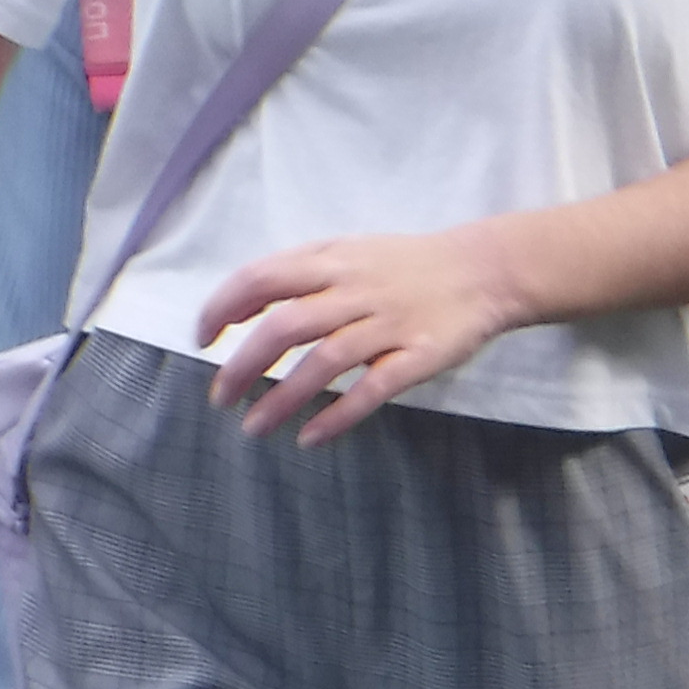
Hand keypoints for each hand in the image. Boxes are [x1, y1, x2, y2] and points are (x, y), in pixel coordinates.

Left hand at [194, 226, 523, 444]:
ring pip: (324, 362)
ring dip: (282, 399)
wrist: (485, 270)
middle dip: (243, 365)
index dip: (222, 308)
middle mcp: (355, 290)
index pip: (261, 278)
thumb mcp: (349, 251)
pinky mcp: (420, 356)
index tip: (203, 339)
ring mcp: (388, 324)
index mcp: (332, 260)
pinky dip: (338, 416)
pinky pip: (373, 390)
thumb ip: (301, 272)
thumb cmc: (405, 265)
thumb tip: (242, 302)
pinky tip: (310, 437)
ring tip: (252, 428)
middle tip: (219, 396)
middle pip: (284, 326)